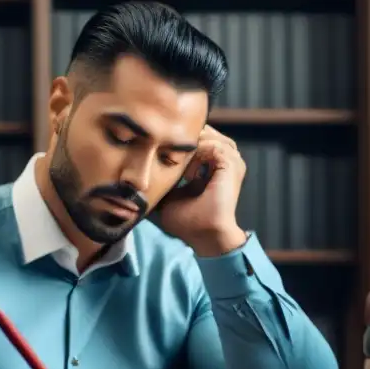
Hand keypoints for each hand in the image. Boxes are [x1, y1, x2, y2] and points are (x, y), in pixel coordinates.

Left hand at [157, 126, 247, 255]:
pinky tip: (187, 175)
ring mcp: (232, 161)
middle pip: (205, 132)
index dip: (179, 143)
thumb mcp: (169, 195)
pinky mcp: (231, 165)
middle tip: (166, 155)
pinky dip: (196, 156)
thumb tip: (137, 174)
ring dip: (189, 148)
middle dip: (184, 141)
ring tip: (178, 168)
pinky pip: (212, 145)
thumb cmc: (188, 222)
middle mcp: (227, 160)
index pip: (199, 138)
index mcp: (216, 165)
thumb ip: (163, 179)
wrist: (206, 236)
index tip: (161, 155)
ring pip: (208, 136)